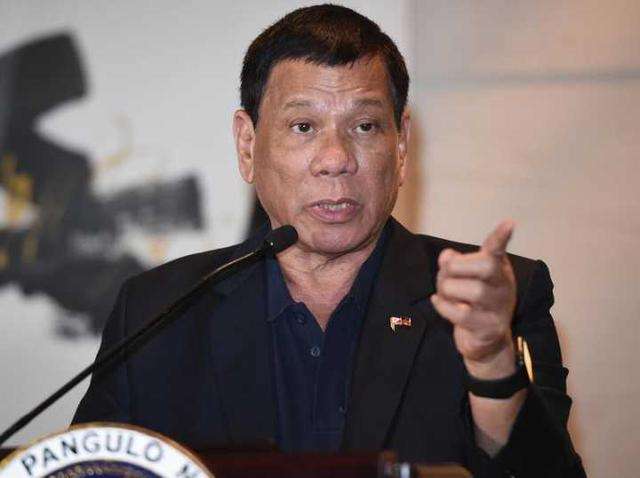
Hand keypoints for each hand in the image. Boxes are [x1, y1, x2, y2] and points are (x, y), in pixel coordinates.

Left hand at [431, 220, 516, 376]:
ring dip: (448, 289)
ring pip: (472, 290)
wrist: (486, 343)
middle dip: (456, 267)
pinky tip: (439, 302)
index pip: (498, 250)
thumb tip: (446, 256)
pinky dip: (443, 306)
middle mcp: (503, 286)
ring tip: (445, 294)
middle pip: (485, 266)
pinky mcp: (488, 328)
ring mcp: (498, 308)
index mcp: (498, 269)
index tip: (509, 223)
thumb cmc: (473, 304)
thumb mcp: (464, 279)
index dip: (501, 236)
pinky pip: (461, 313)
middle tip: (445, 276)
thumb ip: (454, 264)